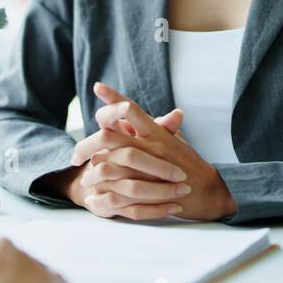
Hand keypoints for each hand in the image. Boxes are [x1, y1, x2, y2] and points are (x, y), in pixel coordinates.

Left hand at [67, 81, 236, 221]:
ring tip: (82, 176)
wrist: (207, 190)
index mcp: (156, 131)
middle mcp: (150, 145)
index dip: (114, 98)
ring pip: (109, 162)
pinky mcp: (147, 189)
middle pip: (109, 136)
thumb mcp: (175, 140)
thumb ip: (159, 126)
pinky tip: (92, 196)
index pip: (132, 109)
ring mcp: (147, 167)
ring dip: (91, 168)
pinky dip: (101, 191)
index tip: (98, 86)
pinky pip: (116, 188)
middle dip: (87, 144)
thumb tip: (144, 113)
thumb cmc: (190, 163)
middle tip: (75, 154)